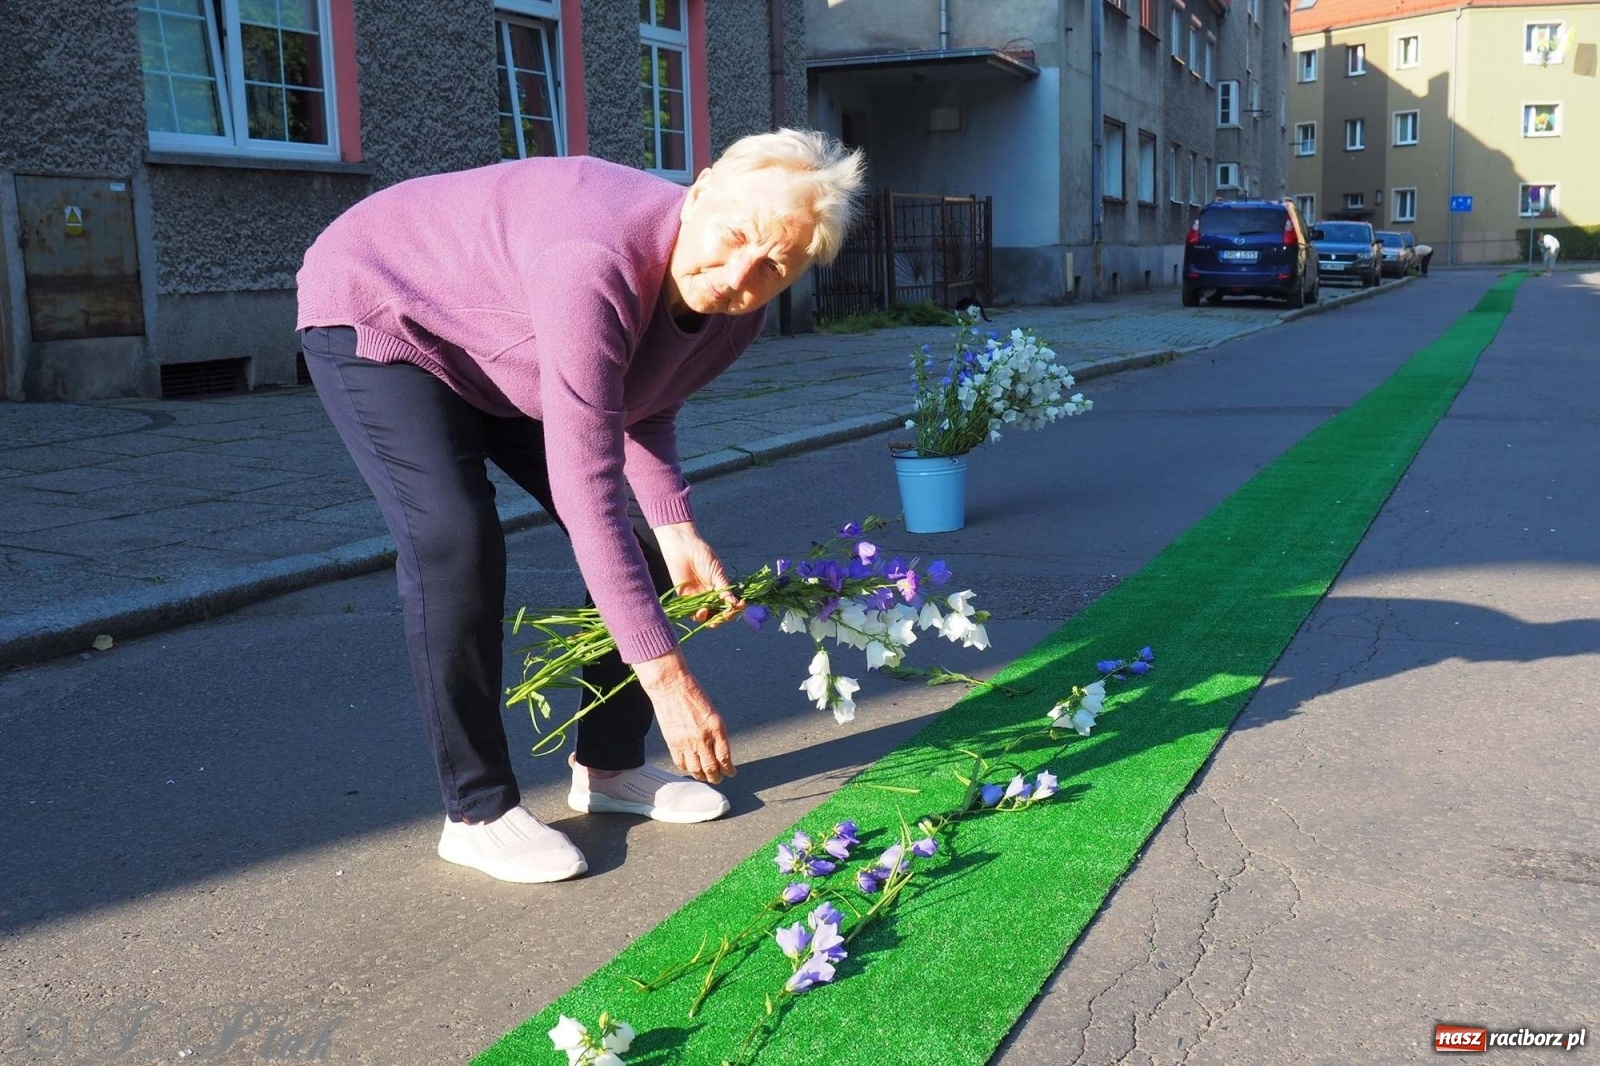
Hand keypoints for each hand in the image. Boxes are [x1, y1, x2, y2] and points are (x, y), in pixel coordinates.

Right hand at [634, 650, 735, 782]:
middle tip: (718, 779)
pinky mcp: (672, 743)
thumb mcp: (713, 712)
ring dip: (702, 776)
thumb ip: (716, 732)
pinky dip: (686, 768)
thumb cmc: (693, 695)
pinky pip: (680, 763)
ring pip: (695, 769)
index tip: (731, 772)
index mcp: (716, 728)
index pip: (725, 757)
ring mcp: (686, 742)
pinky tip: (690, 767)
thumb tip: (719, 751)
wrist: (671, 686)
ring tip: (705, 776)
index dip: (729, 769)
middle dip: (716, 777)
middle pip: (711, 767)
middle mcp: (702, 738)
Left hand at [655, 521, 744, 624]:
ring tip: (715, 618)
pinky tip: (703, 611)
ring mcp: (699, 598)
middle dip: (725, 616)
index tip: (741, 606)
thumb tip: (734, 603)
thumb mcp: (717, 571)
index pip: (730, 603)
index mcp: (720, 588)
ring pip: (708, 616)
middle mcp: (710, 595)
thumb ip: (724, 588)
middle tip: (727, 615)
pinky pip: (694, 613)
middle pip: (720, 613)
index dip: (736, 607)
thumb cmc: (702, 555)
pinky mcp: (686, 599)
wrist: (683, 548)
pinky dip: (700, 616)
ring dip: (713, 619)